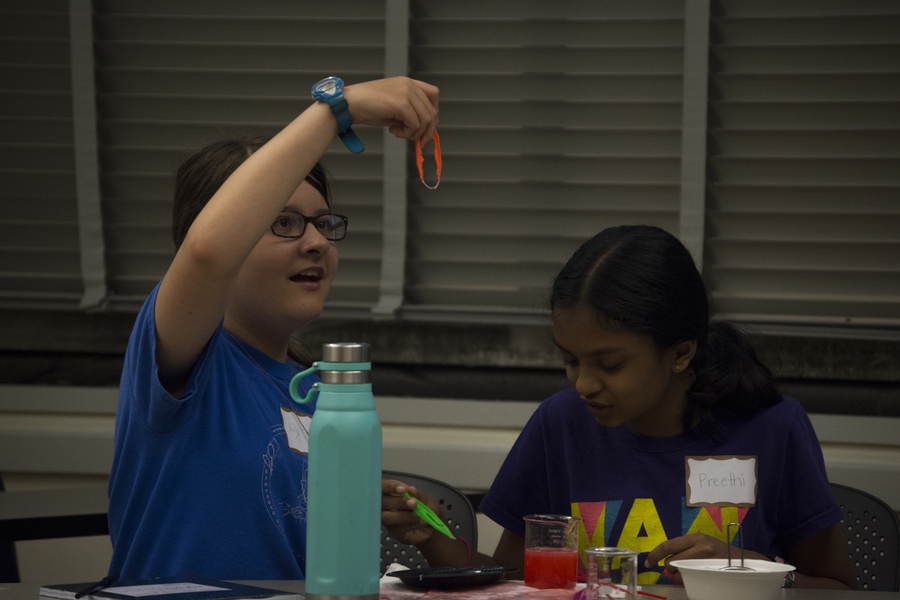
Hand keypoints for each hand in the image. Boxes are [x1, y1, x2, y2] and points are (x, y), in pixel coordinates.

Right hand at [342, 77, 438, 143]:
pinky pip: (415, 125)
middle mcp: (409, 85)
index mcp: (408, 83)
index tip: (425, 126)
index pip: (433, 94)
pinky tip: (393, 131)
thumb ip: (409, 113)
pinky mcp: (401, 103)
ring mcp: (406, 92)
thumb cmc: (366, 106)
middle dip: (426, 130)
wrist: (349, 104)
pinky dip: (407, 134)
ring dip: (414, 133)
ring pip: (426, 120)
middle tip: (416, 140)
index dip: (433, 112)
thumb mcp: (393, 108)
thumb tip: (421, 129)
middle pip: (431, 111)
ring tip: (399, 133)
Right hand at [381, 479, 442, 547]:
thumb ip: (418, 495)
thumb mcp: (426, 499)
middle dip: (397, 501)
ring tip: (417, 513)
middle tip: (413, 503)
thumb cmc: (426, 508)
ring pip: (387, 517)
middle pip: (382, 502)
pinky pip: (399, 528)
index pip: (383, 487)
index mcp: (392, 493)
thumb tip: (411, 489)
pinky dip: (411, 523)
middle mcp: (387, 506)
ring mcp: (389, 520)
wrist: (433, 527)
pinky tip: (421, 521)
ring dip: (402, 514)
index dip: (389, 487)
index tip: (403, 489)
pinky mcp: (394, 532)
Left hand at [645, 533, 767, 584]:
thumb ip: (686, 549)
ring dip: (679, 574)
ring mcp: (706, 560)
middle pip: (671, 561)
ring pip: (678, 571)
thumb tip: (665, 560)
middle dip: (671, 567)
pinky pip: (688, 579)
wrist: (746, 562)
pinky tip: (697, 577)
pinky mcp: (710, 572)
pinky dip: (687, 580)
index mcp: (696, 537)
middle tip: (683, 567)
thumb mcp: (703, 545)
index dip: (654, 555)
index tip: (648, 563)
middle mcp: (700, 546)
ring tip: (692, 571)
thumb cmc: (721, 554)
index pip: (668, 545)